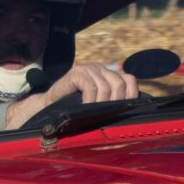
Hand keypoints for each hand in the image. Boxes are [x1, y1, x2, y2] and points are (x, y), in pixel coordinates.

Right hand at [6, 62, 136, 127]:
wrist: (49, 108)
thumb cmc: (75, 110)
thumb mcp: (98, 106)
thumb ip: (113, 103)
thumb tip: (134, 113)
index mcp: (108, 75)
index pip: (129, 80)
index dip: (131, 95)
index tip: (124, 110)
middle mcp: (100, 69)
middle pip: (120, 83)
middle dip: (116, 102)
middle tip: (106, 115)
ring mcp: (88, 68)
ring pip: (106, 87)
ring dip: (101, 104)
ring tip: (93, 113)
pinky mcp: (76, 72)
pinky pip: (91, 87)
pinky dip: (90, 101)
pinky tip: (84, 108)